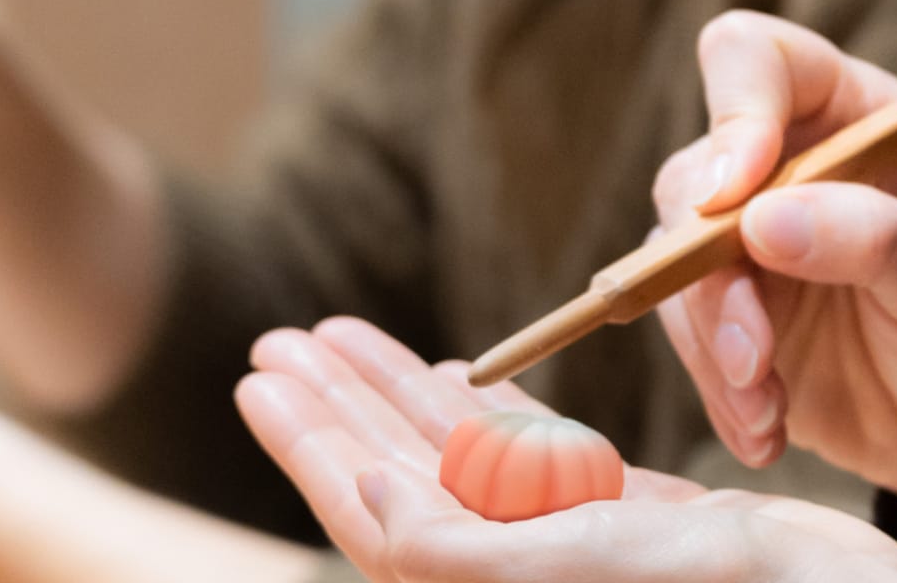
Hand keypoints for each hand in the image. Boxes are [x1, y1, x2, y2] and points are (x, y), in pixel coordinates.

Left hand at [237, 317, 896, 582]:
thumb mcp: (594, 568)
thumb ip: (469, 553)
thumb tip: (362, 507)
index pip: (377, 515)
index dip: (314, 445)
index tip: (263, 373)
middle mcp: (527, 575)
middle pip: (403, 478)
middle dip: (340, 405)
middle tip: (279, 341)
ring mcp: (578, 547)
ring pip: (462, 461)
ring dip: (396, 395)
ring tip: (334, 337)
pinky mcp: (634, 528)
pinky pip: (537, 462)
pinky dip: (491, 415)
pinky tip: (454, 379)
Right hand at [652, 12, 896, 582]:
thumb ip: (873, 239)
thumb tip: (761, 220)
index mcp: (853, 117)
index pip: (758, 60)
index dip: (733, 111)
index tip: (737, 191)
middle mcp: (788, 167)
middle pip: (693, 174)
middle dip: (707, 270)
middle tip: (755, 352)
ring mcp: (750, 244)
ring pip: (672, 262)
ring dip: (712, 344)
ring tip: (768, 409)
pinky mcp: (731, 316)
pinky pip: (683, 335)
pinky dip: (715, 389)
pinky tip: (767, 431)